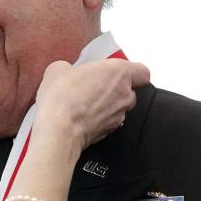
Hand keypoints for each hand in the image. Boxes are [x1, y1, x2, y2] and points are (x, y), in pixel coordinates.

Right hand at [33, 59, 149, 154]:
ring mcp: (119, 115)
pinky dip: (98, 120)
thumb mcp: (58, 69)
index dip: (132, 72)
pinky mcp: (109, 132)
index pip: (142, 72)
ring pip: (119, 108)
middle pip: (130, 91)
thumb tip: (65, 72)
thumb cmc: (64, 97)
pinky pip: (108, 122)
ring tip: (84, 104)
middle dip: (114, 89)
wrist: (59, 128)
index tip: (117, 71)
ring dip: (106, 106)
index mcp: (118, 72)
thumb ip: (69, 68)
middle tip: (94, 86)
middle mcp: (125, 94)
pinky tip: (80, 117)